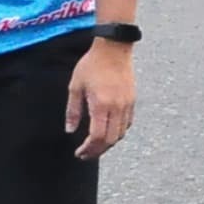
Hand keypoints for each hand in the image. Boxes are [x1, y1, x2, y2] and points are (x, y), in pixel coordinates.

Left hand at [66, 39, 137, 158]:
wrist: (114, 49)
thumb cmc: (92, 65)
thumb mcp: (75, 86)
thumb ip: (73, 110)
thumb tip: (70, 130)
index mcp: (101, 105)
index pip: (97, 136)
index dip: (88, 148)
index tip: (79, 153)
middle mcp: (117, 108)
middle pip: (110, 140)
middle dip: (97, 150)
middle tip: (86, 154)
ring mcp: (127, 105)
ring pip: (121, 134)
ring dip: (108, 143)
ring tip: (95, 145)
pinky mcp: (132, 101)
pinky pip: (127, 124)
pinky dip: (117, 132)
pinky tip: (108, 132)